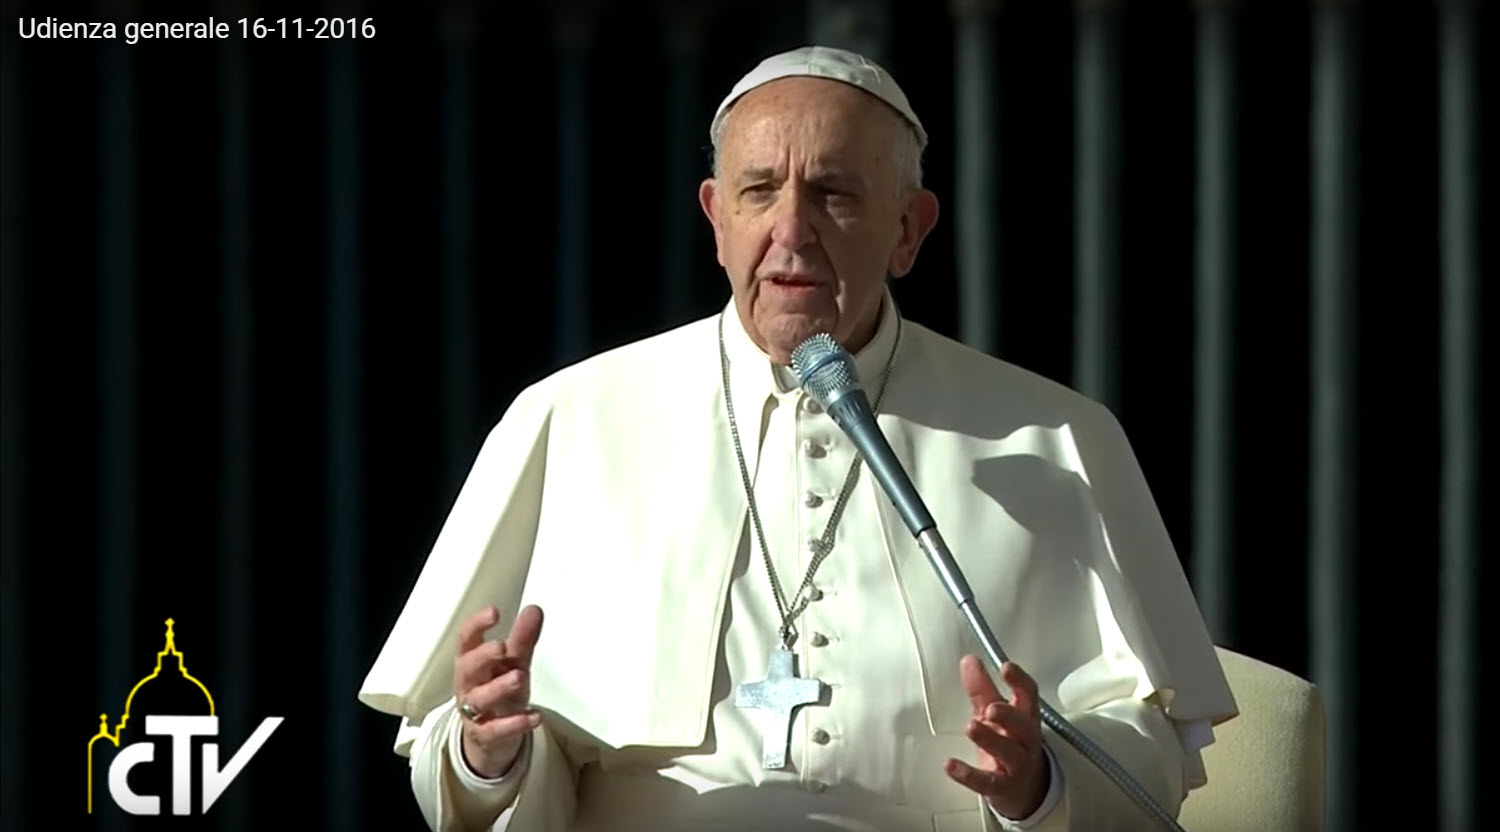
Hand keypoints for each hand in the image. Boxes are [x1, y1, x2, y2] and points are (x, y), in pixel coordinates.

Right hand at [453, 604, 544, 778]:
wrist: (492, 737)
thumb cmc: (499, 691)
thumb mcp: (513, 664)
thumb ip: (522, 639)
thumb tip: (533, 609)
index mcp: (472, 661)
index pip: (467, 640)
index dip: (477, 625)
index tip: (494, 612)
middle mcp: (468, 684)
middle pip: (467, 668)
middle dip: (482, 657)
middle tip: (502, 647)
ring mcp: (474, 711)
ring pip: (479, 699)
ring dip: (498, 687)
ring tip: (519, 677)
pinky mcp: (484, 735)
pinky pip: (495, 731)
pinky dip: (514, 724)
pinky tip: (535, 717)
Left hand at [943, 654, 1048, 820]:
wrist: (1022, 788)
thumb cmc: (1010, 742)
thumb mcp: (996, 713)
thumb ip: (981, 688)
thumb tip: (968, 660)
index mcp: (1025, 717)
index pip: (1029, 696)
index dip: (1019, 681)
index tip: (1006, 667)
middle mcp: (1025, 740)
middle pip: (1024, 726)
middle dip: (1009, 715)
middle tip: (991, 708)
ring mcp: (1016, 765)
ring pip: (1008, 753)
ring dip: (990, 739)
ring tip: (971, 727)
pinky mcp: (1001, 786)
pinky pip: (986, 782)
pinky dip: (968, 775)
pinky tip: (949, 765)